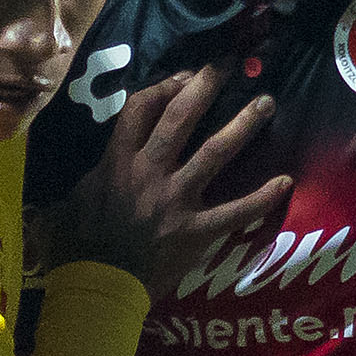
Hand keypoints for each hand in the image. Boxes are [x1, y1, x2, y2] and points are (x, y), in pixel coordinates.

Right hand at [61, 70, 289, 297]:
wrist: (97, 288)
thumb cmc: (77, 248)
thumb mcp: (70, 203)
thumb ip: (88, 181)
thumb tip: (84, 174)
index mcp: (118, 162)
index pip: (141, 109)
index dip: (162, 87)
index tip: (181, 77)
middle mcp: (151, 172)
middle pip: (181, 118)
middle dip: (204, 86)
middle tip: (225, 66)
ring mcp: (177, 199)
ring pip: (215, 152)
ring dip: (243, 124)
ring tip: (266, 102)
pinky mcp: (196, 230)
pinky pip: (235, 211)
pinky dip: (261, 198)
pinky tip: (284, 181)